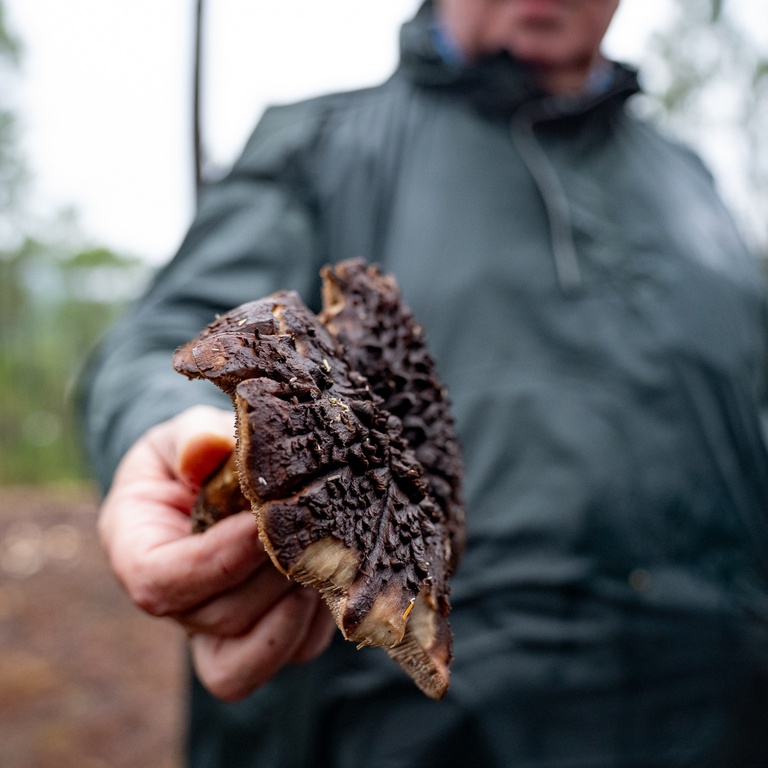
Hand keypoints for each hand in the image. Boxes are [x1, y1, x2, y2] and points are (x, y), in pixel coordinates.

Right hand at [98, 405, 335, 700]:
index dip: (216, 560)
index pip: (160, 581)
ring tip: (320, 557)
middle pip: (214, 619)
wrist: (223, 478)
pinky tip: (333, 575)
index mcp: (136, 549)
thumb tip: (206, 448)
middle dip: (267, 577)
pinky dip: (316, 622)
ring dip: (293, 608)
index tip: (261, 524)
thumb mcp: (186, 431)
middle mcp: (174, 602)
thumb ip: (192, 437)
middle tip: (305, 533)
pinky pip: (290, 653)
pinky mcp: (260, 637)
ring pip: (248, 658)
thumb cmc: (201, 453)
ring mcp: (215, 628)